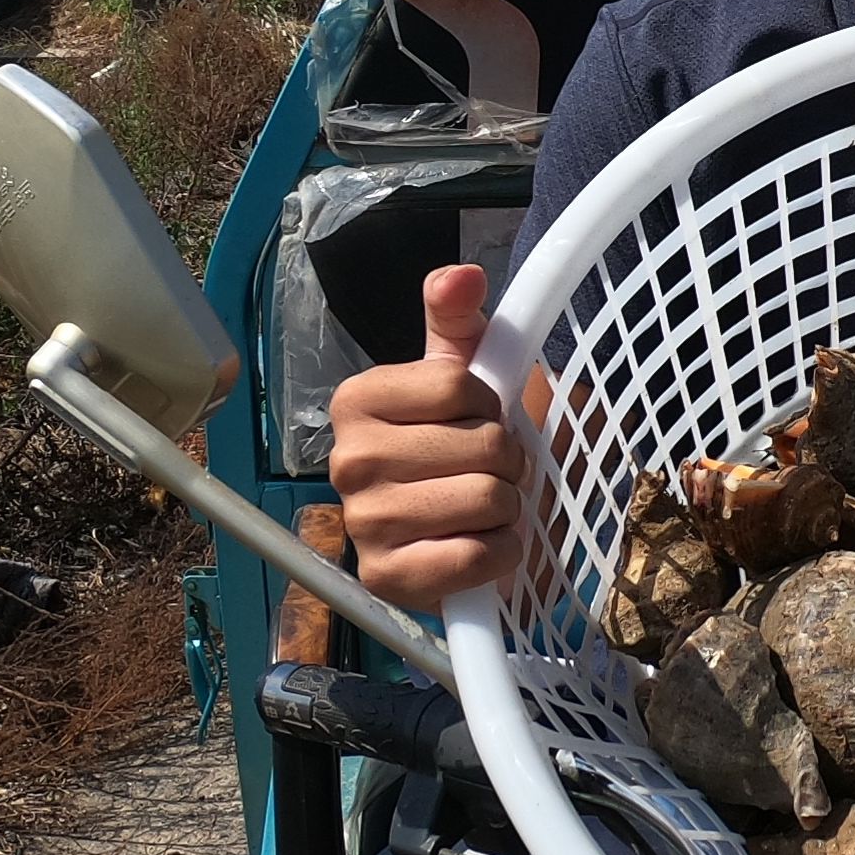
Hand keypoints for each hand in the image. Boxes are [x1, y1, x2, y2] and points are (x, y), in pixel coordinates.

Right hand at [326, 265, 525, 607]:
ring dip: (508, 508)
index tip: (474, 421)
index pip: (460, 387)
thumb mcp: (458, 374)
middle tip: (486, 472)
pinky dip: (500, 553)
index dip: (490, 405)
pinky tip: (478, 546)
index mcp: (356, 400)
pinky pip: (476, 557)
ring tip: (483, 509)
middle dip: (506, 461)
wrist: (454, 530)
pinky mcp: (385, 579)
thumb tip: (461, 275)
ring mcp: (362, 524)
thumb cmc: (457, 444)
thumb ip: (457, 319)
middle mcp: (347, 461)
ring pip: (488, 499)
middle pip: (484, 445)